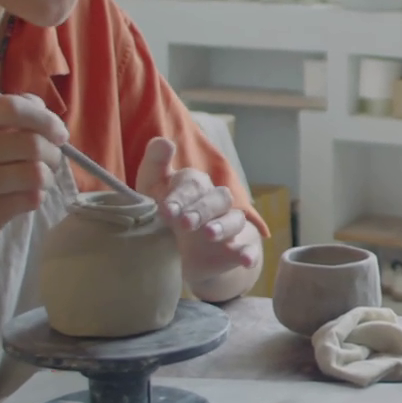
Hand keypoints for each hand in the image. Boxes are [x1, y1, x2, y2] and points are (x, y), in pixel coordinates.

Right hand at [0, 92, 66, 266]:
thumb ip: (8, 117)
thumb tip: (41, 107)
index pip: (9, 107)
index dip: (44, 119)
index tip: (59, 134)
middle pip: (30, 143)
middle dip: (53, 154)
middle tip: (50, 162)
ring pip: (34, 173)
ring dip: (47, 178)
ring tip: (38, 182)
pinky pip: (29, 198)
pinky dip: (36, 198)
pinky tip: (24, 199)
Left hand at [135, 137, 259, 289]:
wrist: (177, 258)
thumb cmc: (163, 217)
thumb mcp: (151, 191)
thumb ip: (155, 164)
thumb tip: (165, 141)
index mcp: (195, 187)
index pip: (194, 183)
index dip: (181, 195)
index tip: (165, 210)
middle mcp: (215, 204)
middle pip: (218, 198)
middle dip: (202, 209)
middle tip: (185, 223)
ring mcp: (228, 227)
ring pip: (235, 219)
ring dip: (223, 226)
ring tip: (209, 234)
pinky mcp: (237, 250)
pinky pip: (249, 249)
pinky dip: (249, 253)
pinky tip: (245, 261)